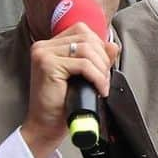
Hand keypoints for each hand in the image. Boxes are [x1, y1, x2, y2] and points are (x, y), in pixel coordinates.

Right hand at [20, 22, 118, 157]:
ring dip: (101, 69)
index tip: (103, 67)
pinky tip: (99, 89)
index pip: (82, 31)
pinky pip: (83, 65)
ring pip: (87, 50)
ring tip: (102, 85)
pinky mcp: (48, 65)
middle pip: (86, 38)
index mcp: (50, 45)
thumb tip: (113, 45)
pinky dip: (97, 77)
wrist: (45, 126)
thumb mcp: (83, 77)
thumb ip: (97, 59)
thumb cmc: (62, 104)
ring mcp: (44, 54)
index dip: (99, 46)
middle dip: (102, 59)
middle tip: (104, 79)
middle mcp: (44, 46)